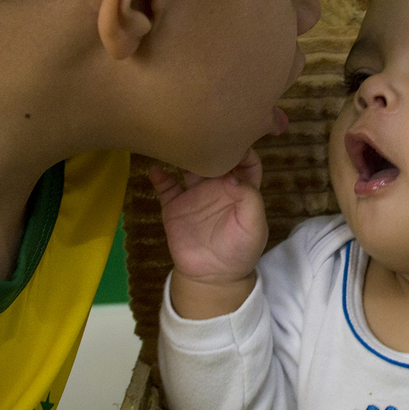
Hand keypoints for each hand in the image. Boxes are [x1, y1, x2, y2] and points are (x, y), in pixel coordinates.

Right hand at [151, 149, 268, 318]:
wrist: (213, 278)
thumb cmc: (240, 250)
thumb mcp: (254, 226)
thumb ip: (249, 198)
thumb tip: (231, 175)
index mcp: (240, 189)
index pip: (245, 161)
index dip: (244, 150)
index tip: (237, 142)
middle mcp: (216, 186)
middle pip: (214, 157)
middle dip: (211, 143)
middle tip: (204, 131)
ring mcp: (194, 195)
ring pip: (187, 166)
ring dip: (183, 155)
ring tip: (177, 141)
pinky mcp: (174, 207)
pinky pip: (164, 187)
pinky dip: (158, 176)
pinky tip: (154, 168)